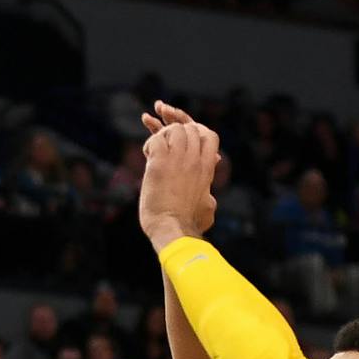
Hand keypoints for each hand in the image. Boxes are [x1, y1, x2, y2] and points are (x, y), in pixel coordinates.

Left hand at [139, 113, 220, 249]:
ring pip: (174, 130)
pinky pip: (155, 139)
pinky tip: (148, 156)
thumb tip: (210, 198)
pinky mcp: (159, 163)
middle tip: (166, 146)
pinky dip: (150, 145)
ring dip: (163, 136)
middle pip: (190, 128)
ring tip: (156, 151)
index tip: (185, 146)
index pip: (209, 136)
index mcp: (207, 168)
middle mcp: (194, 160)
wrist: (172, 229)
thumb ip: (208, 196)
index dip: (197, 135)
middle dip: (178, 133)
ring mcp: (177, 160)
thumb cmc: (188, 225)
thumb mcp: (206, 207)